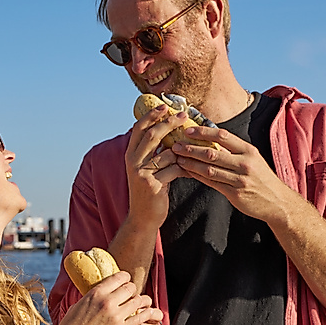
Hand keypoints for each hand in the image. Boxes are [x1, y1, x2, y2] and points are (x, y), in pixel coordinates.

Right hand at [50, 272, 159, 324]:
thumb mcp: (79, 305)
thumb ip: (92, 297)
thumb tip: (100, 291)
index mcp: (96, 293)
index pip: (119, 277)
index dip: (125, 278)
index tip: (126, 281)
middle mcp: (107, 301)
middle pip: (131, 288)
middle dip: (133, 290)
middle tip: (132, 295)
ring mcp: (115, 316)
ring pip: (138, 301)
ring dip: (140, 302)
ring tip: (139, 305)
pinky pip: (139, 318)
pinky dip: (143, 316)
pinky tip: (142, 316)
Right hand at [124, 106, 190, 225]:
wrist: (143, 217)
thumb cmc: (151, 190)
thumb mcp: (147, 168)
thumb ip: (154, 152)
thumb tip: (169, 132)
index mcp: (131, 154)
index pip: (139, 128)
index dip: (151, 115)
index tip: (164, 106)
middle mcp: (133, 161)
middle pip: (152, 135)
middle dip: (169, 123)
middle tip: (184, 116)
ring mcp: (141, 173)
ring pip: (168, 154)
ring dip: (183, 153)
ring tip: (194, 154)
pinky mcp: (152, 184)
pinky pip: (174, 170)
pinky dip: (186, 170)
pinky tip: (192, 173)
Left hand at [172, 125, 296, 223]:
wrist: (277, 202)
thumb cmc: (261, 179)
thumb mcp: (252, 159)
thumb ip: (234, 150)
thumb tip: (211, 137)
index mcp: (248, 150)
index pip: (223, 135)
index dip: (204, 131)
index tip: (188, 130)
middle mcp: (244, 163)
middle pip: (213, 152)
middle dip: (191, 148)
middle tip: (175, 145)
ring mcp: (239, 179)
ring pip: (209, 169)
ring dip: (191, 163)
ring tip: (177, 158)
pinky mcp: (235, 194)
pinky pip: (212, 183)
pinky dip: (198, 176)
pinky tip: (188, 172)